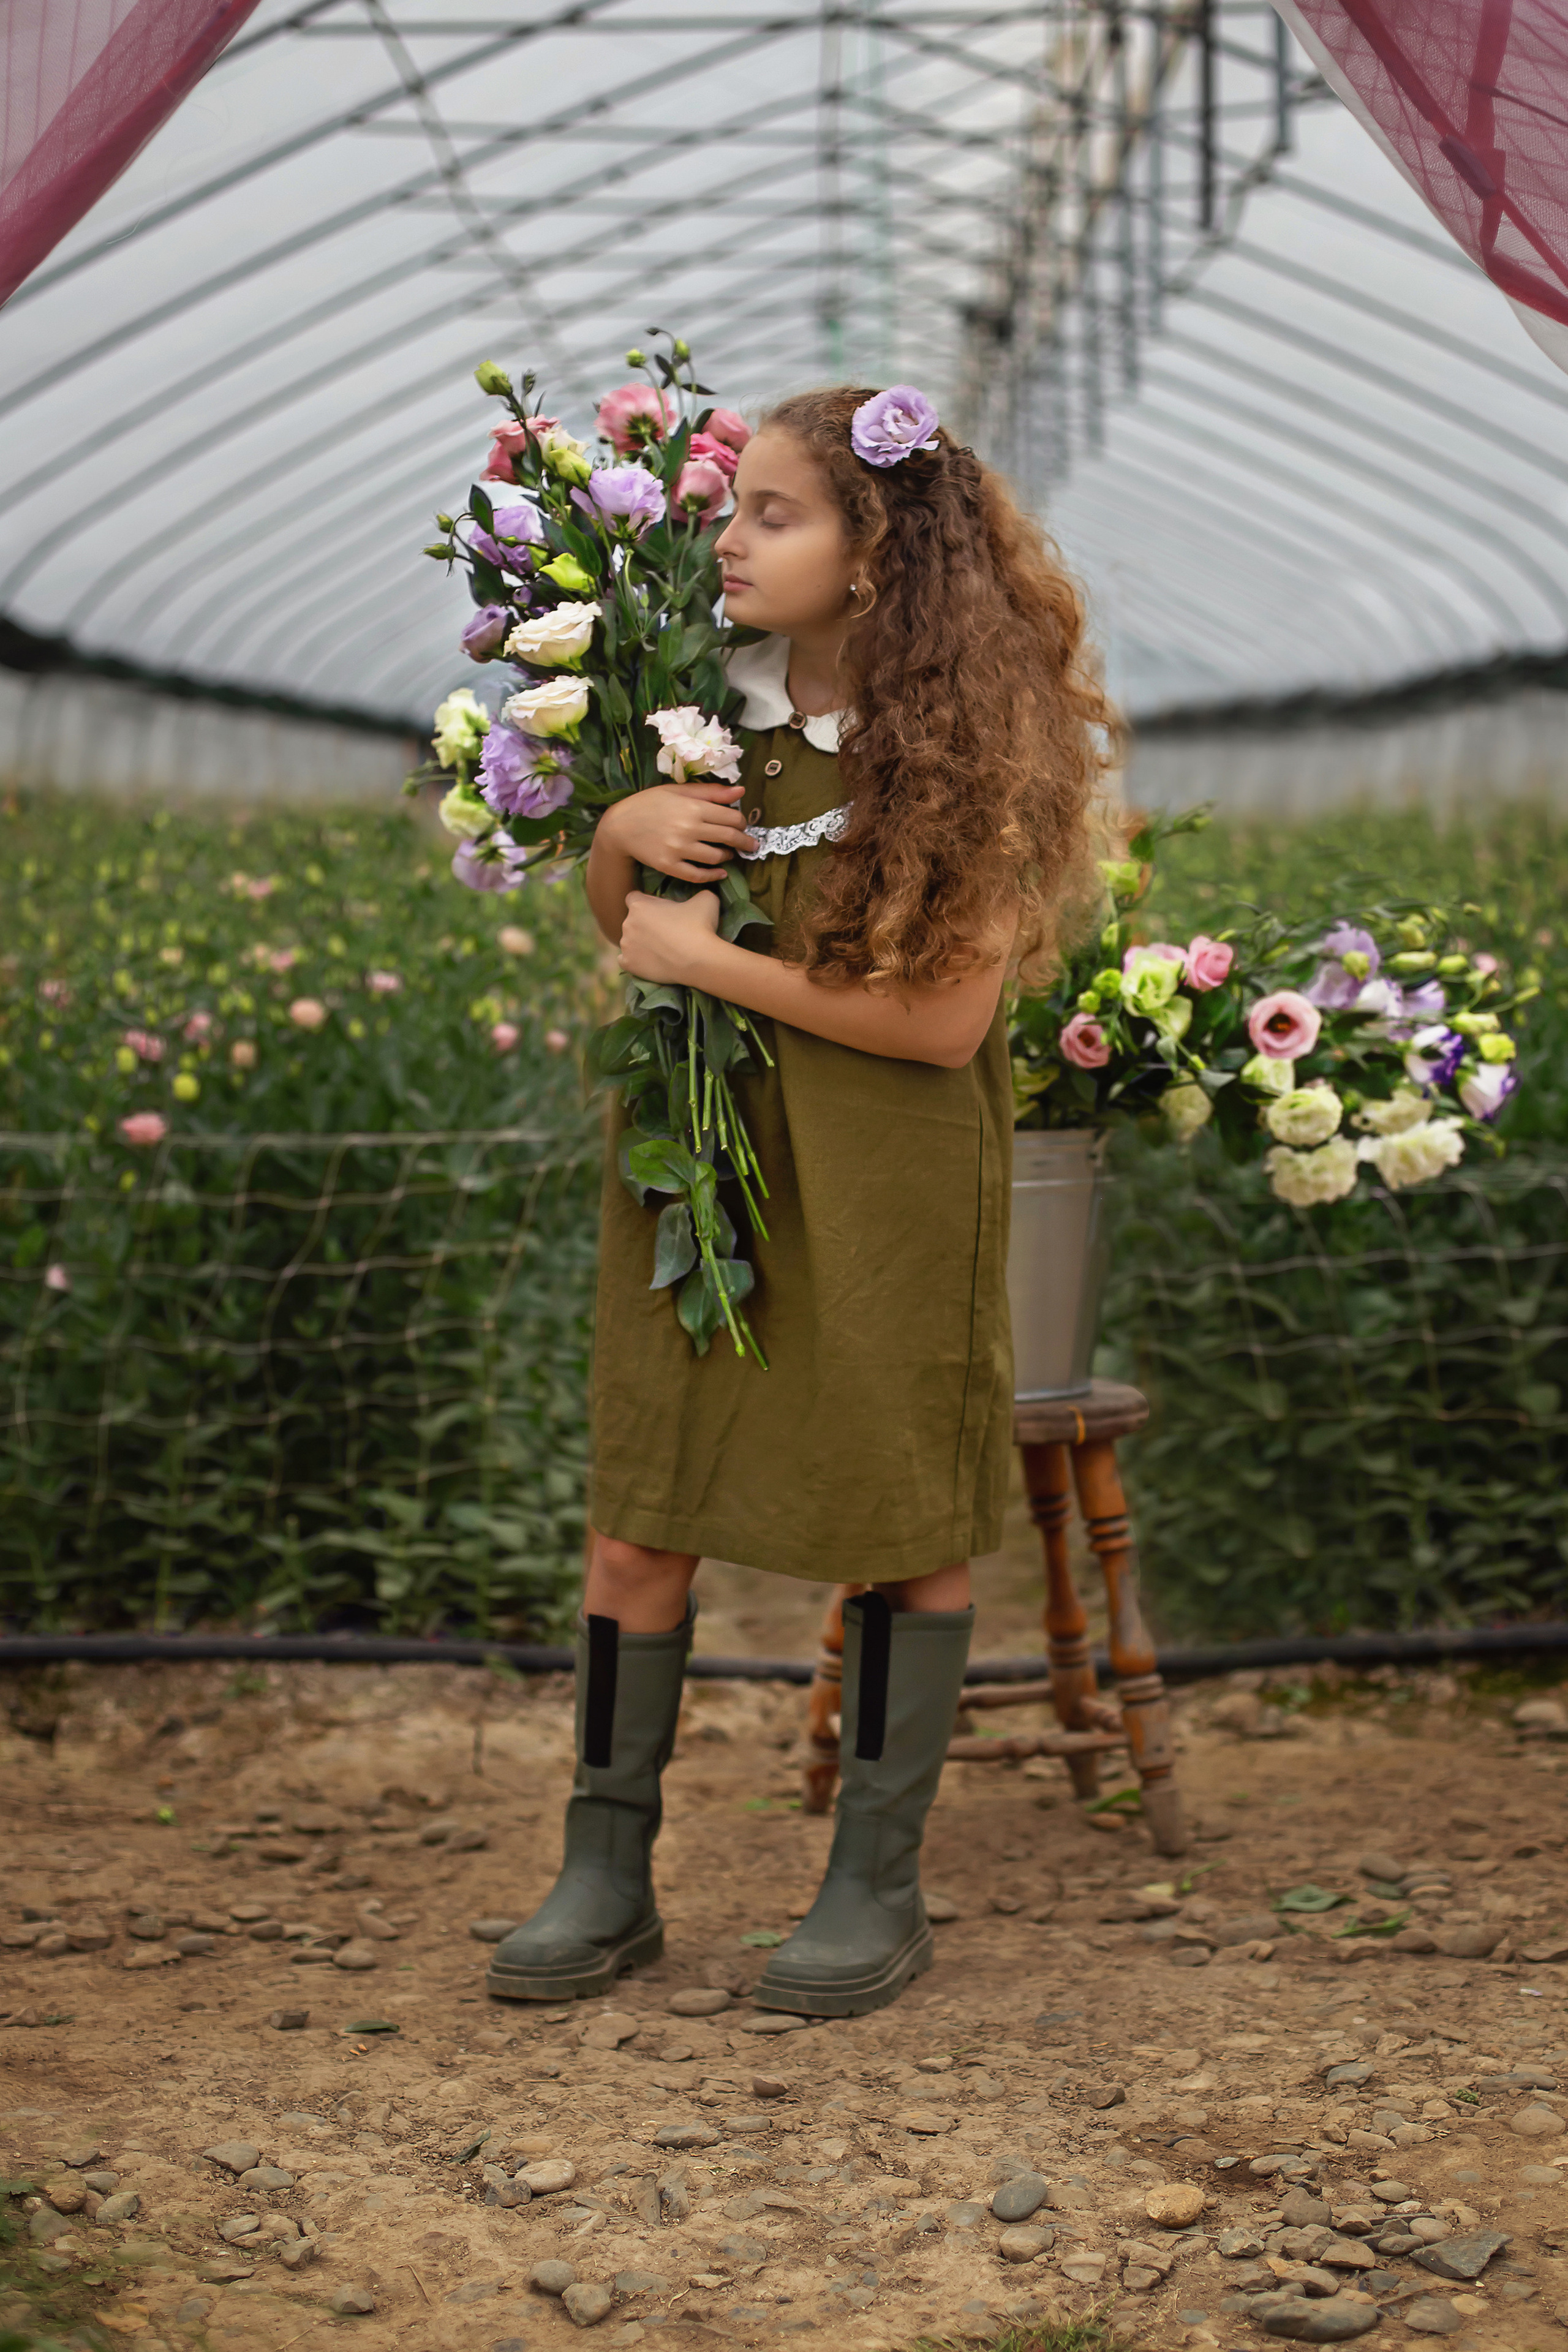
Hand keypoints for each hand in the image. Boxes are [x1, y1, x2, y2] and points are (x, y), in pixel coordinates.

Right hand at [602, 782, 756, 883]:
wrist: (620, 825)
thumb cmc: (649, 803)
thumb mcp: (678, 790)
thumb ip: (710, 791)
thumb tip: (741, 790)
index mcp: (693, 807)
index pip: (732, 817)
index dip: (742, 822)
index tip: (742, 825)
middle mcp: (689, 828)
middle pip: (729, 837)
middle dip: (744, 842)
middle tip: (750, 845)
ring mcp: (679, 849)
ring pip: (716, 857)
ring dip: (728, 856)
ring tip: (728, 854)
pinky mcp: (670, 866)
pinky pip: (698, 875)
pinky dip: (713, 875)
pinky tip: (721, 873)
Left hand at [619, 887, 723, 984]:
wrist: (699, 960)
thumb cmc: (700, 926)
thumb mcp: (705, 899)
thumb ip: (697, 893)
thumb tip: (701, 894)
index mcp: (640, 905)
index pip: (634, 898)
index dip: (647, 903)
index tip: (659, 911)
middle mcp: (627, 924)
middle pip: (632, 920)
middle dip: (644, 924)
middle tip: (664, 932)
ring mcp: (626, 945)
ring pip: (629, 941)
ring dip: (640, 943)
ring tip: (661, 949)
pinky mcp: (628, 964)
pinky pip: (626, 960)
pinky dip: (636, 961)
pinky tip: (649, 961)